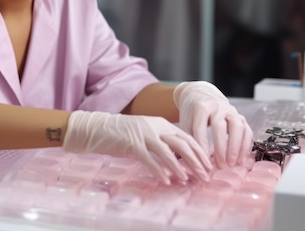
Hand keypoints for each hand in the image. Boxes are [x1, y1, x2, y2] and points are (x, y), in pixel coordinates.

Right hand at [63, 111, 211, 184]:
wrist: (96, 128)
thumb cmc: (120, 133)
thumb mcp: (145, 132)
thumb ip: (161, 140)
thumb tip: (178, 157)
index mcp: (160, 123)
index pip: (186, 136)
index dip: (199, 151)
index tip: (208, 165)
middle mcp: (154, 127)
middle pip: (182, 144)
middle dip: (196, 161)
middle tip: (205, 176)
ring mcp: (143, 135)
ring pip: (168, 153)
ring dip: (180, 168)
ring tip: (188, 180)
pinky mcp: (131, 145)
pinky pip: (150, 160)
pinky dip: (160, 171)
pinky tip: (167, 180)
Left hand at [173, 81, 252, 168]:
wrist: (201, 95)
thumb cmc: (192, 114)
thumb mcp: (186, 122)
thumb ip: (189, 138)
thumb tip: (191, 163)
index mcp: (201, 107)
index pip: (200, 128)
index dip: (202, 147)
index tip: (203, 163)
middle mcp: (217, 106)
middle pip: (220, 127)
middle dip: (220, 148)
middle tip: (220, 166)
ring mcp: (231, 110)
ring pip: (237, 127)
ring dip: (235, 148)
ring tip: (232, 164)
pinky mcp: (240, 116)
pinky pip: (246, 130)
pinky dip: (245, 146)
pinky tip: (241, 160)